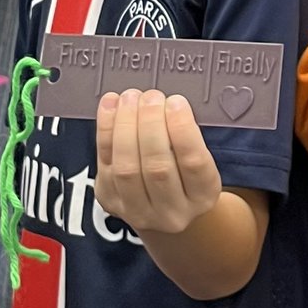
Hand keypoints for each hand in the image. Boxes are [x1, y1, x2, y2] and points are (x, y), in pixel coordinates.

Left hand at [95, 89, 221, 234]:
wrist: (165, 210)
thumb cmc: (186, 173)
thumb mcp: (201, 159)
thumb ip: (188, 136)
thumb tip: (166, 102)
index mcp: (202, 196)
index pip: (193, 163)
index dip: (182, 129)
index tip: (176, 101)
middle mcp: (171, 212)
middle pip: (157, 167)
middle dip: (151, 124)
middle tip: (151, 96)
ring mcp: (137, 210)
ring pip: (126, 168)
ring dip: (126, 125)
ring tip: (130, 98)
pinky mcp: (110, 201)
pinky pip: (104, 163)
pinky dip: (105, 130)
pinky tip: (110, 105)